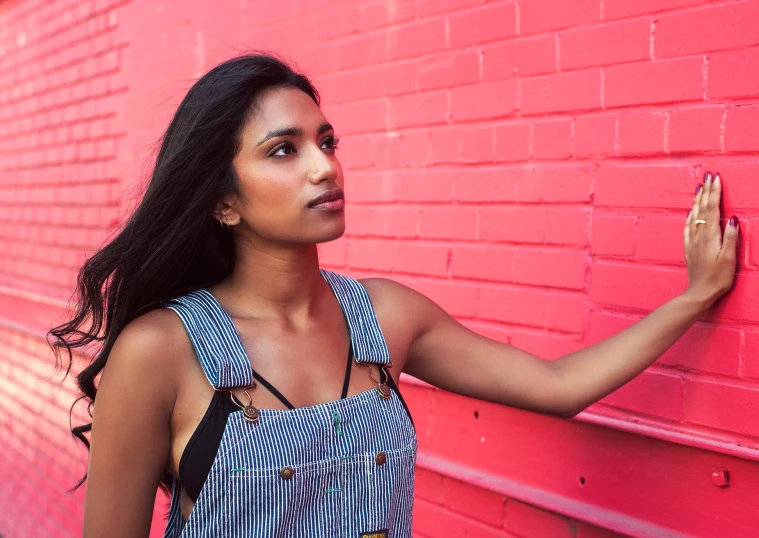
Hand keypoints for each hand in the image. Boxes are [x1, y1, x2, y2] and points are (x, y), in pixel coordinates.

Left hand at [683, 171, 738, 306]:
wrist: (699, 292)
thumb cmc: (718, 278)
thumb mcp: (729, 259)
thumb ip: (731, 238)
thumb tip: (732, 218)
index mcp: (710, 236)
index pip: (712, 208)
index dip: (714, 192)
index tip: (716, 178)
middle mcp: (699, 235)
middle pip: (702, 208)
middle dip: (706, 190)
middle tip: (708, 175)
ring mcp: (692, 241)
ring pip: (694, 215)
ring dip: (697, 200)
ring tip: (699, 187)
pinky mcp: (689, 247)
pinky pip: (688, 227)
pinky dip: (689, 215)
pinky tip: (689, 211)